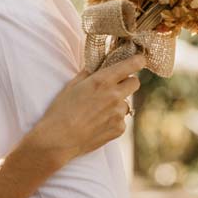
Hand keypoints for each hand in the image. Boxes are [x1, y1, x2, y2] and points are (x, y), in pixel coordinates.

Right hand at [30, 53, 145, 167]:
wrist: (59, 138)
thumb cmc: (61, 110)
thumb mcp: (71, 85)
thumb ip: (89, 73)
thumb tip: (98, 65)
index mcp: (102, 81)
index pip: (132, 65)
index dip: (137, 61)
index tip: (138, 60)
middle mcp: (115, 96)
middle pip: (135, 82)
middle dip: (127, 82)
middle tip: (114, 86)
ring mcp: (119, 114)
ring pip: (126, 103)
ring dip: (117, 103)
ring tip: (97, 111)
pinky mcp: (119, 129)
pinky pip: (121, 120)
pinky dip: (113, 119)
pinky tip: (97, 123)